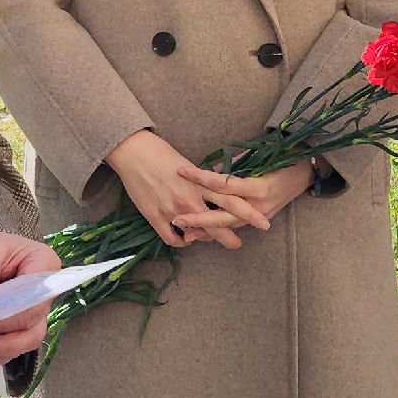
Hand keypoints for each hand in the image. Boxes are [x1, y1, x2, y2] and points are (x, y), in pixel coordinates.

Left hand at [0, 232, 60, 372]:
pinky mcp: (24, 326)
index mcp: (44, 264)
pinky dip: (0, 355)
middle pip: (33, 320)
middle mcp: (46, 291)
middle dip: (4, 334)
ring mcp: (37, 311)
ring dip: (5, 349)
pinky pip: (18, 347)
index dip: (8, 312)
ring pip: (30, 338)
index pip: (33, 295)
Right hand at [104, 130, 269, 248]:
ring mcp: (173, 209)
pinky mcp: (156, 216)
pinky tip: (183, 238)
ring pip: (195, 234)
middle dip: (230, 237)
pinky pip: (172, 239)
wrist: (135, 153)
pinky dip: (180, 242)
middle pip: (218, 222)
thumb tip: (215, 188)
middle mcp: (190, 198)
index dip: (249, 213)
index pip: (232, 200)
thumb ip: (203, 181)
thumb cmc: (162, 154)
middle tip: (238, 244)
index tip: (263, 221)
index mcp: (201, 183)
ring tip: (207, 242)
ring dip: (203, 240)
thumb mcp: (189, 165)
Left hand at [168, 163, 309, 245]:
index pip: (224, 183)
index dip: (202, 177)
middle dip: (199, 219)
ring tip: (185, 234)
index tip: (182, 171)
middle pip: (223, 215)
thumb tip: (210, 170)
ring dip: (206, 230)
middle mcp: (258, 205)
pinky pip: (237, 226)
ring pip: (229, 226)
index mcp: (257, 186)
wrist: (306, 172)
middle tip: (176, 220)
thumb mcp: (259, 157)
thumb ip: (235, 165)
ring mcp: (260, 215)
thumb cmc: (283, 158)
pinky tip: (204, 233)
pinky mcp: (260, 219)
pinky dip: (220, 229)